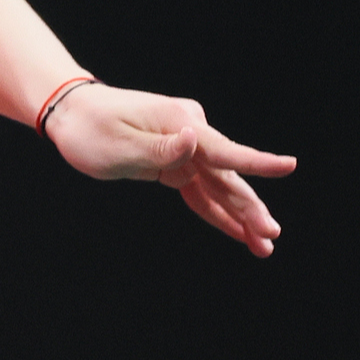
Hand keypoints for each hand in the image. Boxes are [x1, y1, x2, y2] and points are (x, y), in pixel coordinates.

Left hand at [44, 83, 295, 256]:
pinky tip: (239, 233)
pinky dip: (217, 211)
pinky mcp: (175, 160)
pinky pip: (201, 189)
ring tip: (264, 246)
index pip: (223, 150)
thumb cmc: (89, 129)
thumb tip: (196, 138)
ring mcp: (185, 145)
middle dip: (250, 206)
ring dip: (240, 215)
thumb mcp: (119, 144)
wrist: (70, 113)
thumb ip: (161, 149)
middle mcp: (190, 131)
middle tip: (270, 235)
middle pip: (227, 174)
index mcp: (180, 122)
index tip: (289, 166)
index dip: (256, 162)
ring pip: (219, 186)